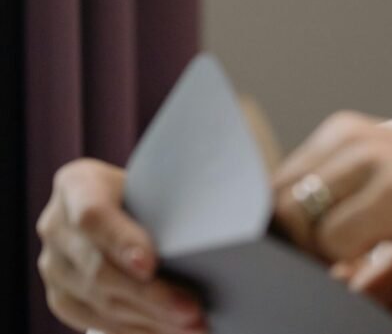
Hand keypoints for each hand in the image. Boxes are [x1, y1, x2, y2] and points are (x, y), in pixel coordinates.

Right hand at [36, 159, 205, 333]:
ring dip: (149, 318)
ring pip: (98, 300)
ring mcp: (53, 265)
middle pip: (98, 267)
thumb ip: (177, 196)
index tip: (151, 266)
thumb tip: (231, 214)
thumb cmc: (148, 191)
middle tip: (191, 308)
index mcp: (77, 184)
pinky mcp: (60, 296)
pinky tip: (168, 331)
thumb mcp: (156, 181)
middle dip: (149, 294)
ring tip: (193, 325)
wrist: (118, 206)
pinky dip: (135, 329)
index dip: (121, 242)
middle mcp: (55, 225)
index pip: (93, 215)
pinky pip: (94, 320)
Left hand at [271, 112, 391, 280]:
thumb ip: (337, 185)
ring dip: (324, 248)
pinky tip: (384, 246)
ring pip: (299, 222)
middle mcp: (350, 139)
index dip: (288, 223)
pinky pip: (334, 241)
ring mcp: (370, 162)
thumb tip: (286, 222)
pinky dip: (350, 258)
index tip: (316, 243)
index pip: (276, 183)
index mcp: (342, 131)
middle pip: (279, 202)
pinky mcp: (391, 193)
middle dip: (299, 238)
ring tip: (365, 246)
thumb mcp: (382, 171)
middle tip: (339, 253)